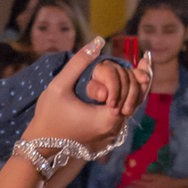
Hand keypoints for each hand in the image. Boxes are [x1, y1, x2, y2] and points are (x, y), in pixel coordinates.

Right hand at [28, 38, 151, 155]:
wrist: (41, 145)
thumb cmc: (48, 116)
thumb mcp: (59, 86)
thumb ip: (78, 63)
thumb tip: (97, 42)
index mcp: (107, 117)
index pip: (133, 90)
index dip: (141, 72)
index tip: (146, 57)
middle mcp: (114, 129)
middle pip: (136, 99)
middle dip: (138, 78)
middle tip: (145, 61)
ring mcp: (111, 134)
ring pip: (131, 107)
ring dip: (135, 88)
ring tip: (142, 70)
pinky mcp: (106, 136)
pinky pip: (123, 114)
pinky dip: (127, 98)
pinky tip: (128, 86)